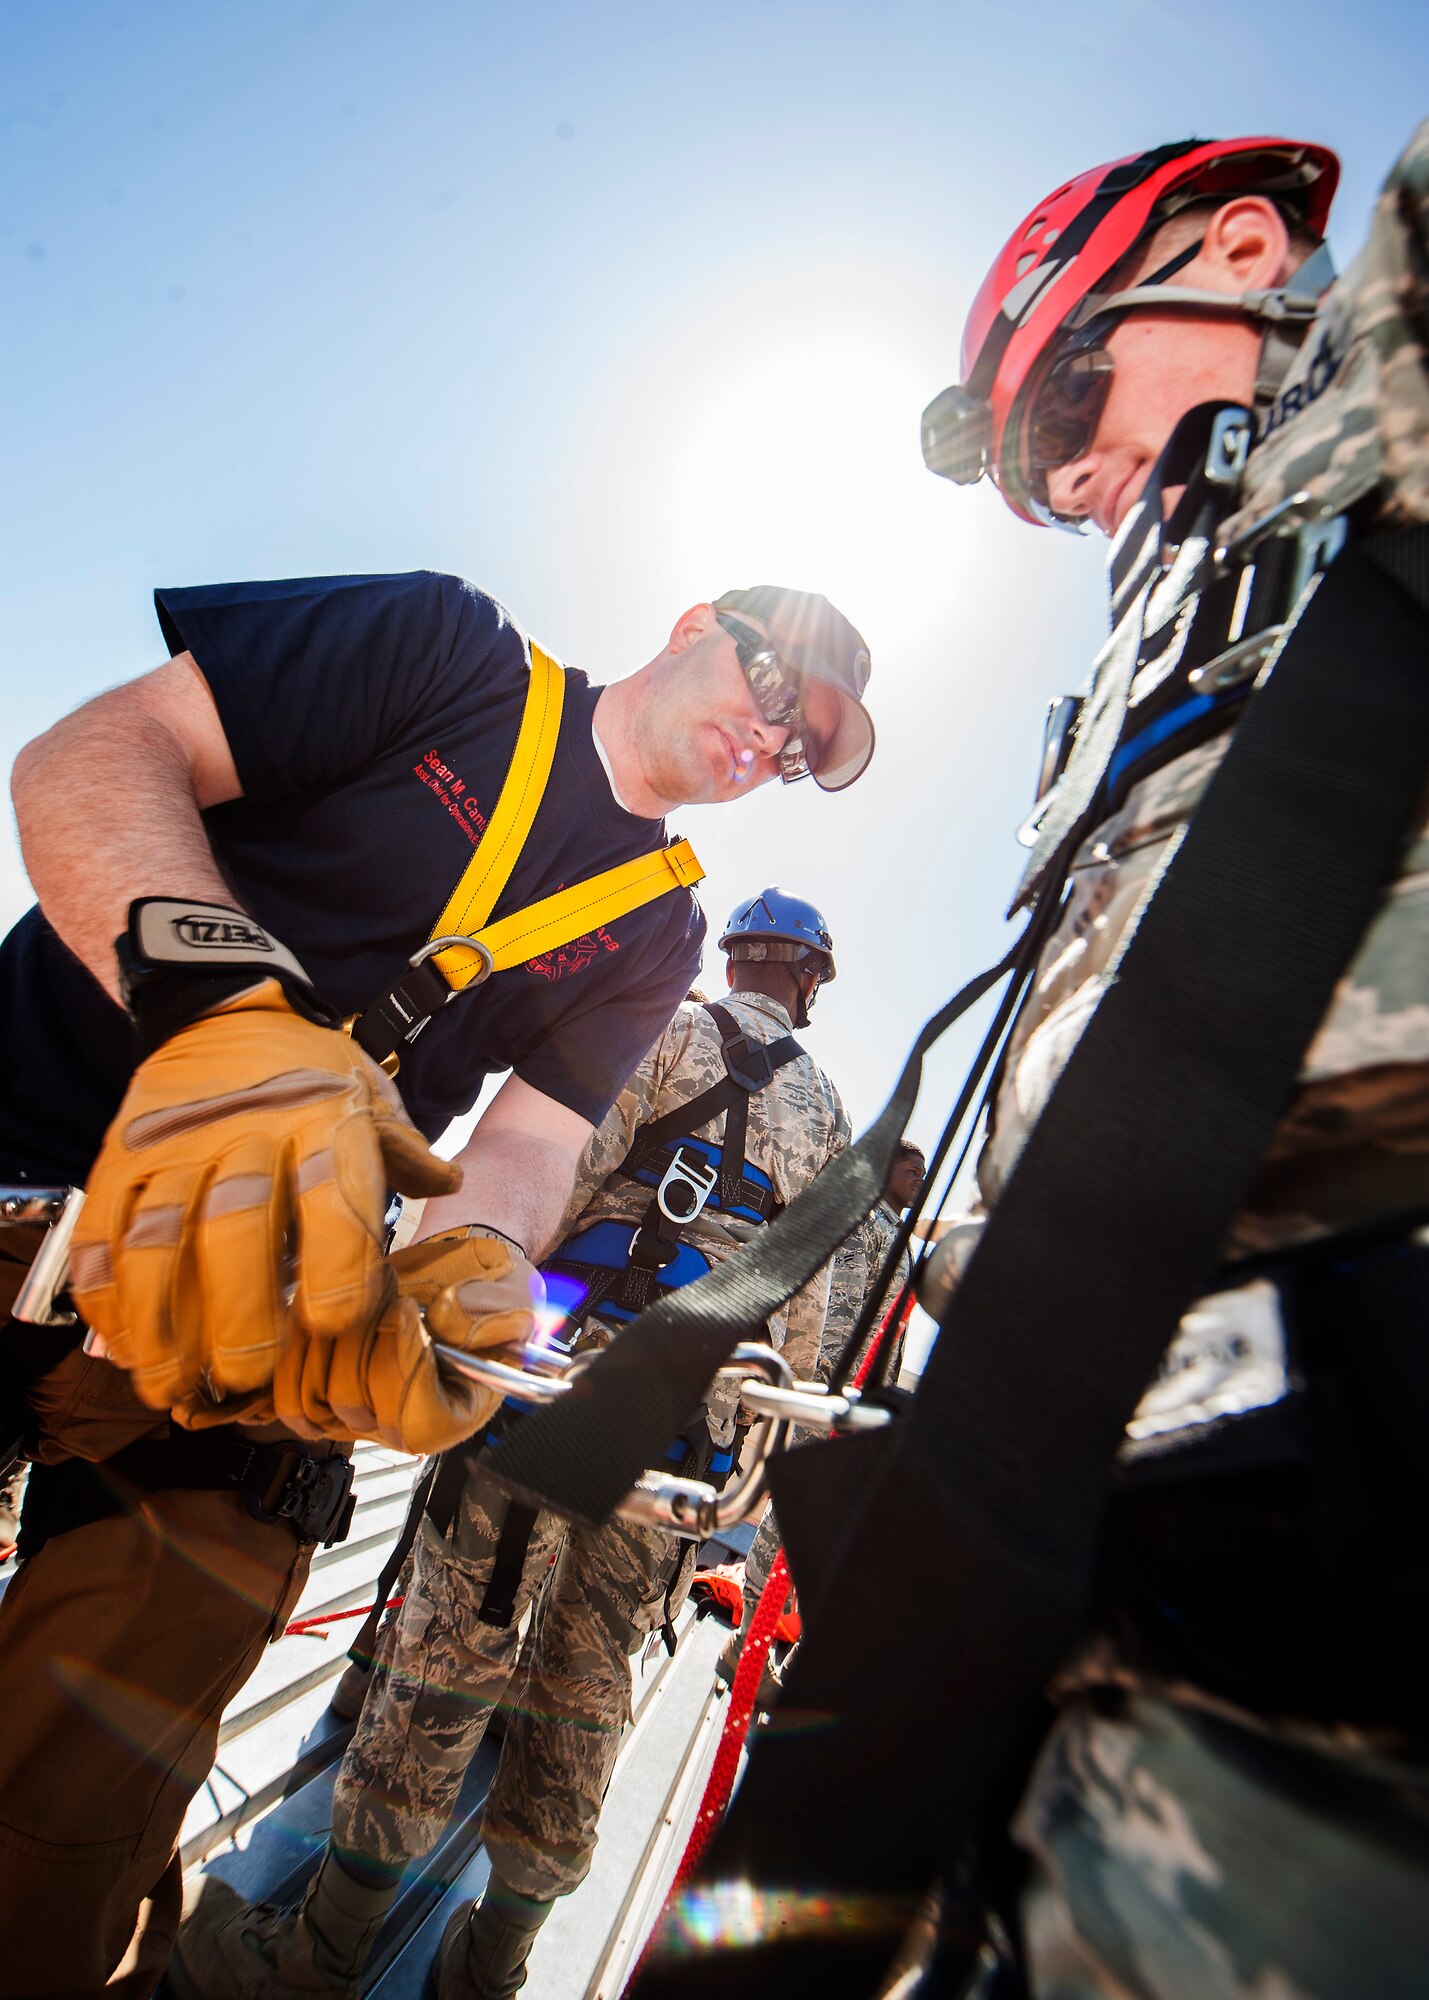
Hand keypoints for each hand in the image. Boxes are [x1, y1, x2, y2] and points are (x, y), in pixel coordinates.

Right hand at [69, 981, 460, 1414]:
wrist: (223, 1009)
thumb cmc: (308, 1072)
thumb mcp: (368, 1097)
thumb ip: (403, 1152)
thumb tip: (451, 1187)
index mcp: (321, 1121)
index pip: (332, 1193)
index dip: (336, 1261)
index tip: (335, 1322)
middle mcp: (246, 1133)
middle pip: (237, 1226)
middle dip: (240, 1310)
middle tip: (246, 1375)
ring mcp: (175, 1146)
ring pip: (158, 1238)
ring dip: (160, 1321)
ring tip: (171, 1385)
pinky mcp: (119, 1156)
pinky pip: (103, 1230)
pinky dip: (105, 1293)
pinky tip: (120, 1345)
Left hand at [261, 1229, 543, 1453]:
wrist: (444, 1273)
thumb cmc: (480, 1287)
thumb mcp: (514, 1292)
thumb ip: (499, 1312)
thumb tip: (449, 1322)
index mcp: (456, 1415)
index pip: (415, 1419)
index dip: (404, 1359)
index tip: (408, 1308)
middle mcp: (399, 1427)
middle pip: (354, 1399)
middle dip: (365, 1331)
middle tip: (389, 1290)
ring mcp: (351, 1415)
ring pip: (311, 1392)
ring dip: (330, 1330)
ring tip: (362, 1298)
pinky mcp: (314, 1394)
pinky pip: (283, 1385)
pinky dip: (296, 1340)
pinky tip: (326, 1309)